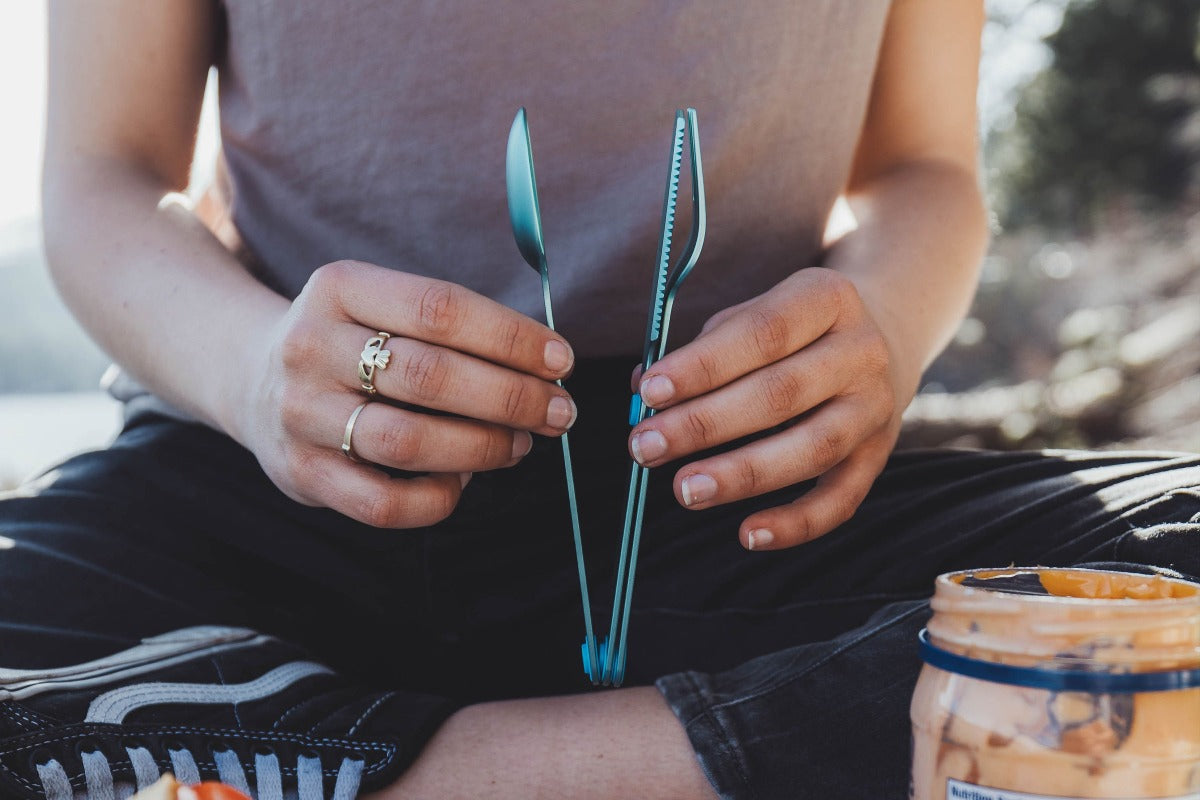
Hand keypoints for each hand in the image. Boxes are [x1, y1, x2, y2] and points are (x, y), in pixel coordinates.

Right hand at [235, 260, 576, 527]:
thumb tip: (547, 369)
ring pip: (409, 442)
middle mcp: (312, 346)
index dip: (511, 338)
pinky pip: (383, 503)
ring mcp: (301, 413)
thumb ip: (454, 329)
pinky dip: (440, 497)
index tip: (561, 361)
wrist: (250, 376)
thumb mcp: (383, 305)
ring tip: (520, 445)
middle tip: (559, 412)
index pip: (440, 308)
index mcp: (339, 287)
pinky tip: (463, 479)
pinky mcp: (301, 474)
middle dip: (512, 398)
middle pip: (430, 376)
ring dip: (483, 447)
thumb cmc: (352, 341)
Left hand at [627, 268, 910, 549]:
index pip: (762, 332)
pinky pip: (841, 500)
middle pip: (781, 393)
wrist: (881, 338)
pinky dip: (795, 523)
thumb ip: (699, 351)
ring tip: (684, 489)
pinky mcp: (877, 456)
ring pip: (812, 448)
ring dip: (742, 474)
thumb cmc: (790, 331)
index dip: (703, 364)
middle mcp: (861, 351)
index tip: (651, 390)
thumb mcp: (751, 316)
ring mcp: (875, 407)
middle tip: (645, 447)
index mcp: (826, 298)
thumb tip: (643, 390)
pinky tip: (747, 535)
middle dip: (704, 424)